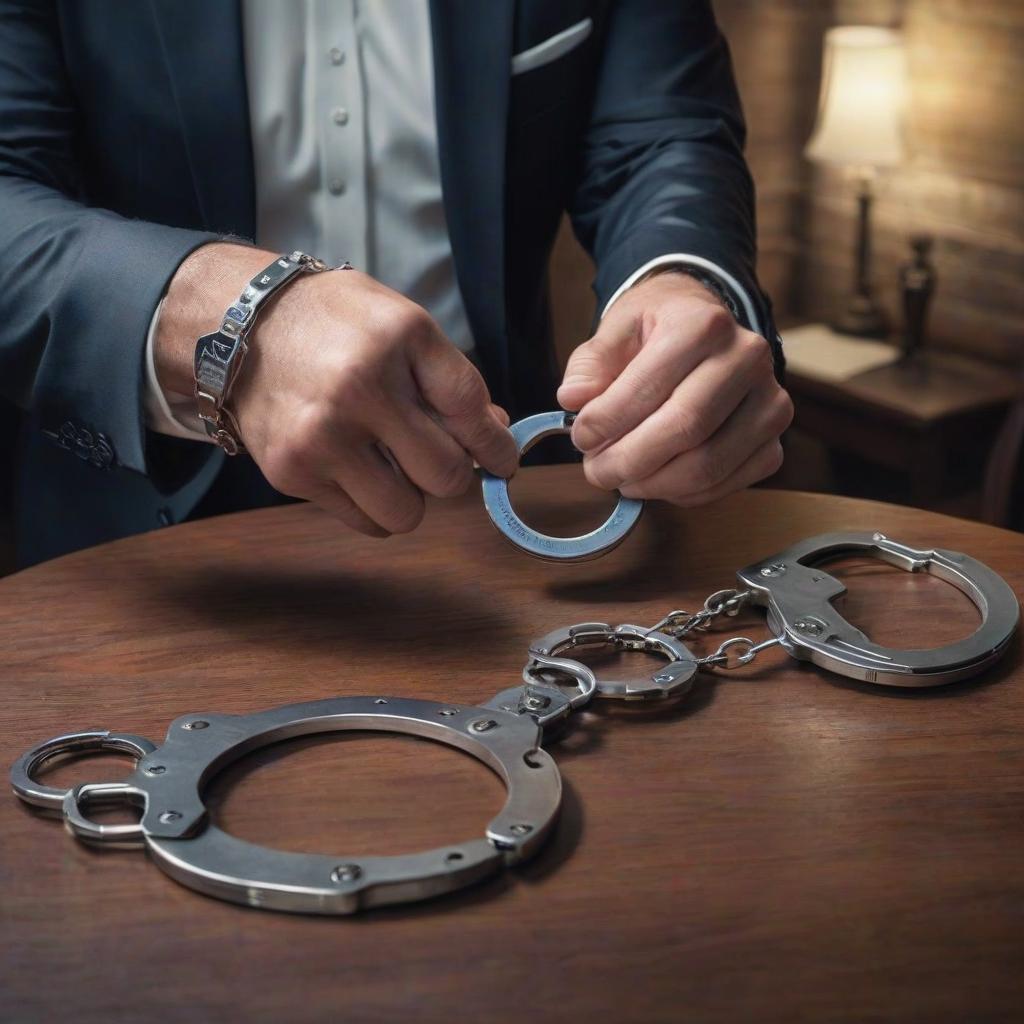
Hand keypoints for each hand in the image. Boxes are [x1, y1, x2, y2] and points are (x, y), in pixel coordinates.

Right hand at [156, 244, 517, 536]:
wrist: (238, 325)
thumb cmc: (335, 324)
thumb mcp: (402, 327)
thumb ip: (451, 382)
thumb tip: (496, 438)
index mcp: (397, 340)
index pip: (469, 411)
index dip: (497, 446)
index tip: (503, 461)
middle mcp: (359, 389)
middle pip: (447, 476)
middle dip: (453, 472)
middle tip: (436, 457)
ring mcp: (321, 437)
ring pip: (406, 513)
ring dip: (411, 497)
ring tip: (393, 464)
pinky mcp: (291, 472)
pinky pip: (363, 521)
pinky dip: (372, 505)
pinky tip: (357, 469)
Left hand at [556, 271, 792, 505]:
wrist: (706, 327)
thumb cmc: (659, 331)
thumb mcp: (616, 330)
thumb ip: (590, 365)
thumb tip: (573, 399)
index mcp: (703, 324)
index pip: (651, 388)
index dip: (607, 422)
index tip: (580, 436)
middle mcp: (747, 358)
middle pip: (684, 430)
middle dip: (628, 461)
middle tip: (596, 470)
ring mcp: (769, 401)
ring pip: (706, 466)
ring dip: (652, 484)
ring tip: (620, 477)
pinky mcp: (774, 441)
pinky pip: (725, 484)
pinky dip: (681, 493)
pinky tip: (655, 479)